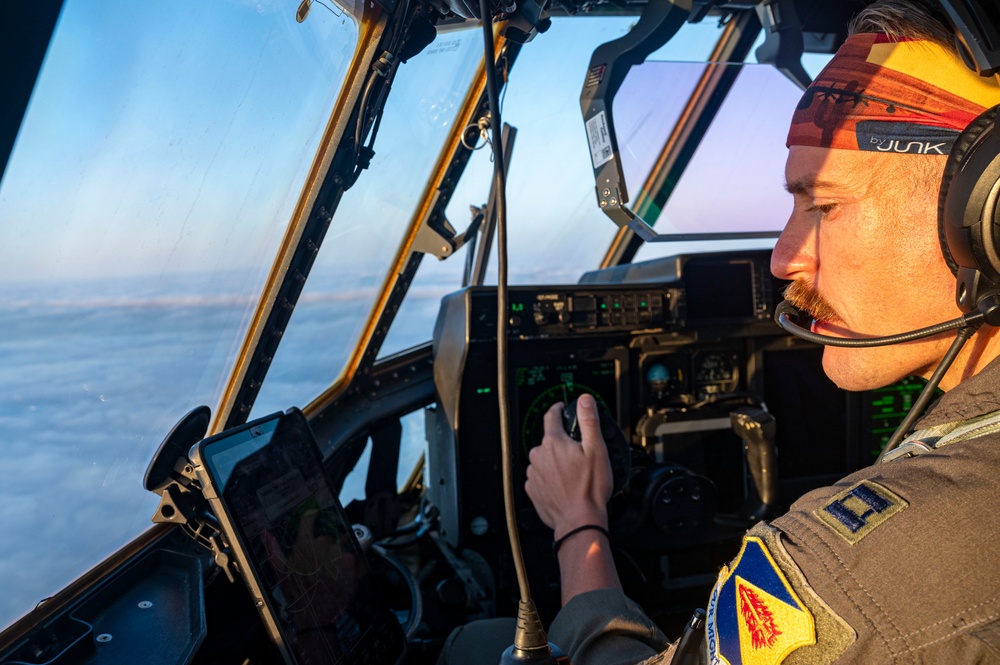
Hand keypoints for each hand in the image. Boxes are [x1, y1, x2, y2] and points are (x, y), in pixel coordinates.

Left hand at [524, 393, 612, 538]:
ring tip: (572, 475)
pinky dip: (550, 478)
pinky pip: (540, 477)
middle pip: (549, 441)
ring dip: (555, 463)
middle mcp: (539, 456)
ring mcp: (533, 473)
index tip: (561, 408)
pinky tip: (563, 486)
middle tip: (578, 456)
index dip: (558, 409)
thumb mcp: (597, 449)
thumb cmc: (589, 489)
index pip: (551, 416)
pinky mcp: (532, 490)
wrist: (579, 520)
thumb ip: (589, 421)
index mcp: (554, 442)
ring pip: (544, 460)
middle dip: (561, 444)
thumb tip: (584, 400)